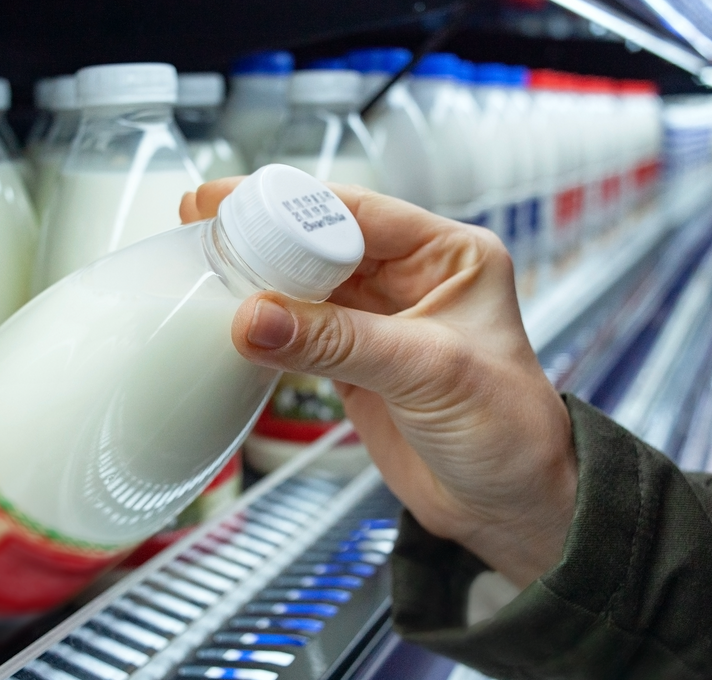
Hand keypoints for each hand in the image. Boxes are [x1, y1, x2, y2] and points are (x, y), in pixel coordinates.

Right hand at [180, 180, 576, 587]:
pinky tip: (231, 319)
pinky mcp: (354, 361)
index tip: (231, 203)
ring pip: (306, 286)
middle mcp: (413, 279)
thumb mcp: (429, 372)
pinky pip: (300, 332)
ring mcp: (380, 321)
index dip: (293, 206)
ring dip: (259, 280)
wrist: (508, 507)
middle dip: (265, 235)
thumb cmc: (510, 432)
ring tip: (203, 266)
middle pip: (324, 242)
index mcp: (449, 255)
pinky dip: (266, 327)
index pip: (360, 213)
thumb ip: (339, 342)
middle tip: (202, 226)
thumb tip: (255, 317)